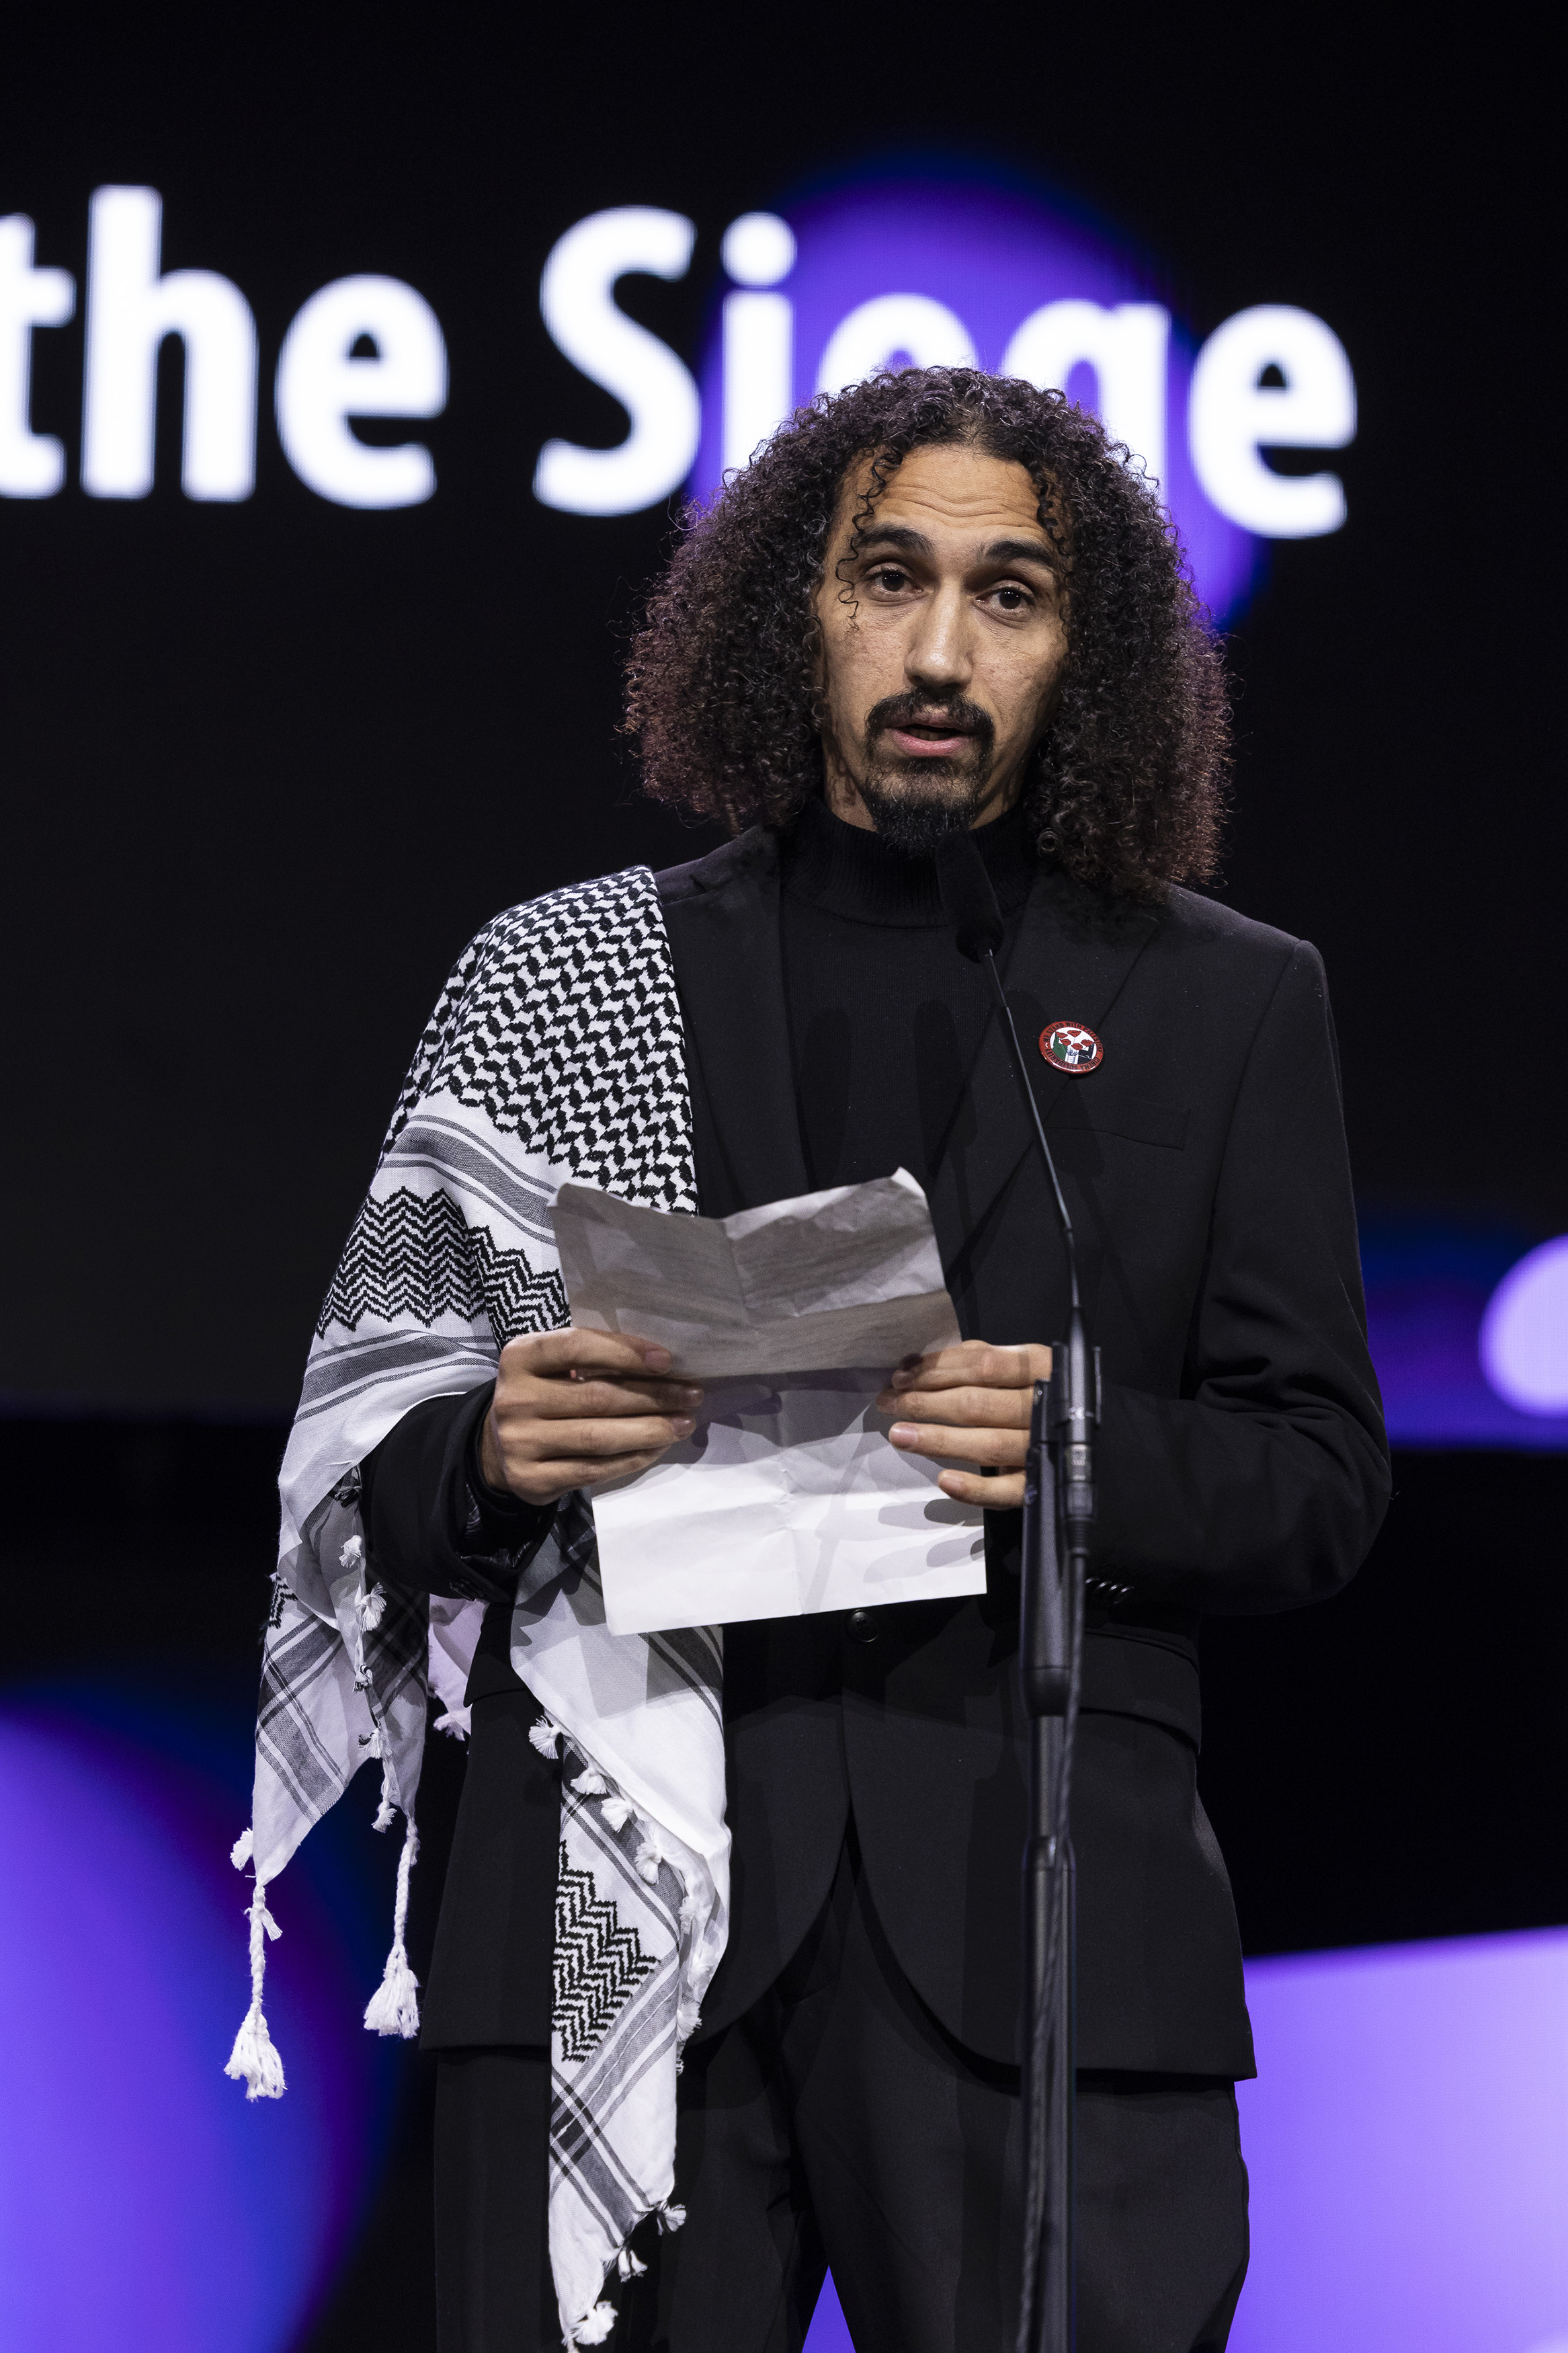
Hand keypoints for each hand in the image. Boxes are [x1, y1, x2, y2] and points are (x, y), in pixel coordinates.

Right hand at [479, 1328, 702, 1506]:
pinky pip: (594, 1469)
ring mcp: (520, 1442)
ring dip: (651, 1429)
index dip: (625, 1352)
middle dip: (653, 1395)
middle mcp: (514, 1399)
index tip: (667, 1360)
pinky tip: (658, 1447)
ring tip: (684, 1422)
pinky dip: (633, 1458)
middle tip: (692, 1395)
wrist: (499, 1448)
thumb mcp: (554, 1365)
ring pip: (599, 1437)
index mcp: (520, 1356)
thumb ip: (593, 1359)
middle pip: (597, 1396)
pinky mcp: (532, 1480)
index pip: (578, 1347)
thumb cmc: (543, 1394)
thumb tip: (662, 1364)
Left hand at [876, 1340, 1052, 1510]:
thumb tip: (918, 1364)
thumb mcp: (1020, 1365)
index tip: (900, 1376)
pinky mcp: (1041, 1484)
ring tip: (898, 1435)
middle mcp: (1045, 1406)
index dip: (937, 1370)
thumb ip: (976, 1360)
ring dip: (939, 1440)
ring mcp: (1045, 1447)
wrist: (1099, 1436)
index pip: (983, 1366)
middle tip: (888, 1404)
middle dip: (926, 1403)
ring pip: (988, 1444)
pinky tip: (943, 1480)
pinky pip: (1007, 1491)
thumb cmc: (1043, 1393)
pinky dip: (976, 1488)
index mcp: (1041, 1367)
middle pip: (978, 1404)